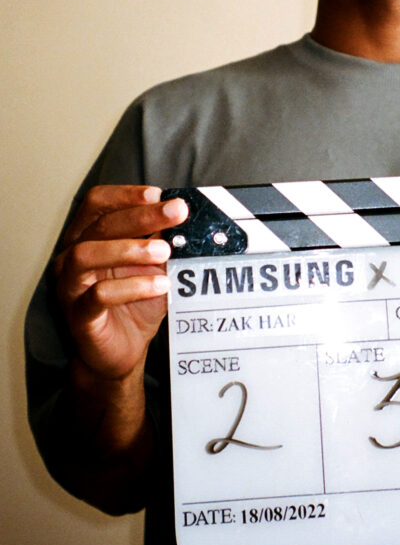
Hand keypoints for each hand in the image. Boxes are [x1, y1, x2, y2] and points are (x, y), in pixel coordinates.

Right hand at [54, 184, 187, 381]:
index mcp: (87, 237)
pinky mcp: (78, 315)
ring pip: (86, 255)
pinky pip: (98, 296)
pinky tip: (159, 286)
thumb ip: (161, 241)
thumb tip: (183, 215)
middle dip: (140, 215)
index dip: (126, 194)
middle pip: (99, 224)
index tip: (159, 194)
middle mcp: (72, 256)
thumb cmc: (134, 302)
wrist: (123, 350)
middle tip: (176, 211)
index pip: (97, 202)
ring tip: (163, 251)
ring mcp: (70, 286)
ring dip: (129, 248)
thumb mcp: (153, 265)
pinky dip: (131, 287)